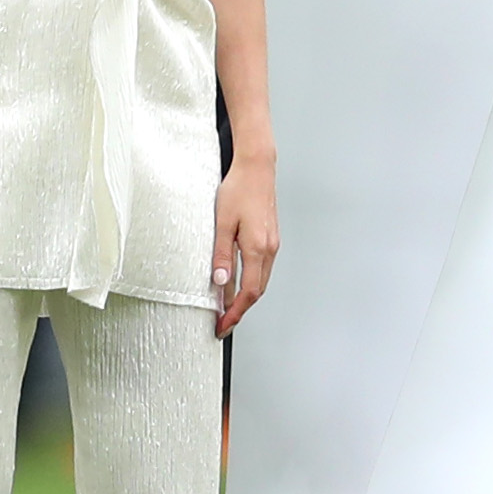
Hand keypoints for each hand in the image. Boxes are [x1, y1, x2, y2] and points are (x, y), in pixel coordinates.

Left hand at [212, 153, 277, 337]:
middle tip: (223, 323)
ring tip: (227, 307)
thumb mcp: (222, 222)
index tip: (223, 325)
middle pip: (257, 291)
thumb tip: (220, 282)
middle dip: (240, 310)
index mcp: (257, 248)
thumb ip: (221, 254)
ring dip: (246, 297)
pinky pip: (262, 268)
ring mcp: (272, 244)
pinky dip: (250, 281)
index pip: (249, 292)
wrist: (257, 168)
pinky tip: (238, 283)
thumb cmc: (239, 189)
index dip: (236, 312)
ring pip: (261, 280)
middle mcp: (269, 249)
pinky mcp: (270, 238)